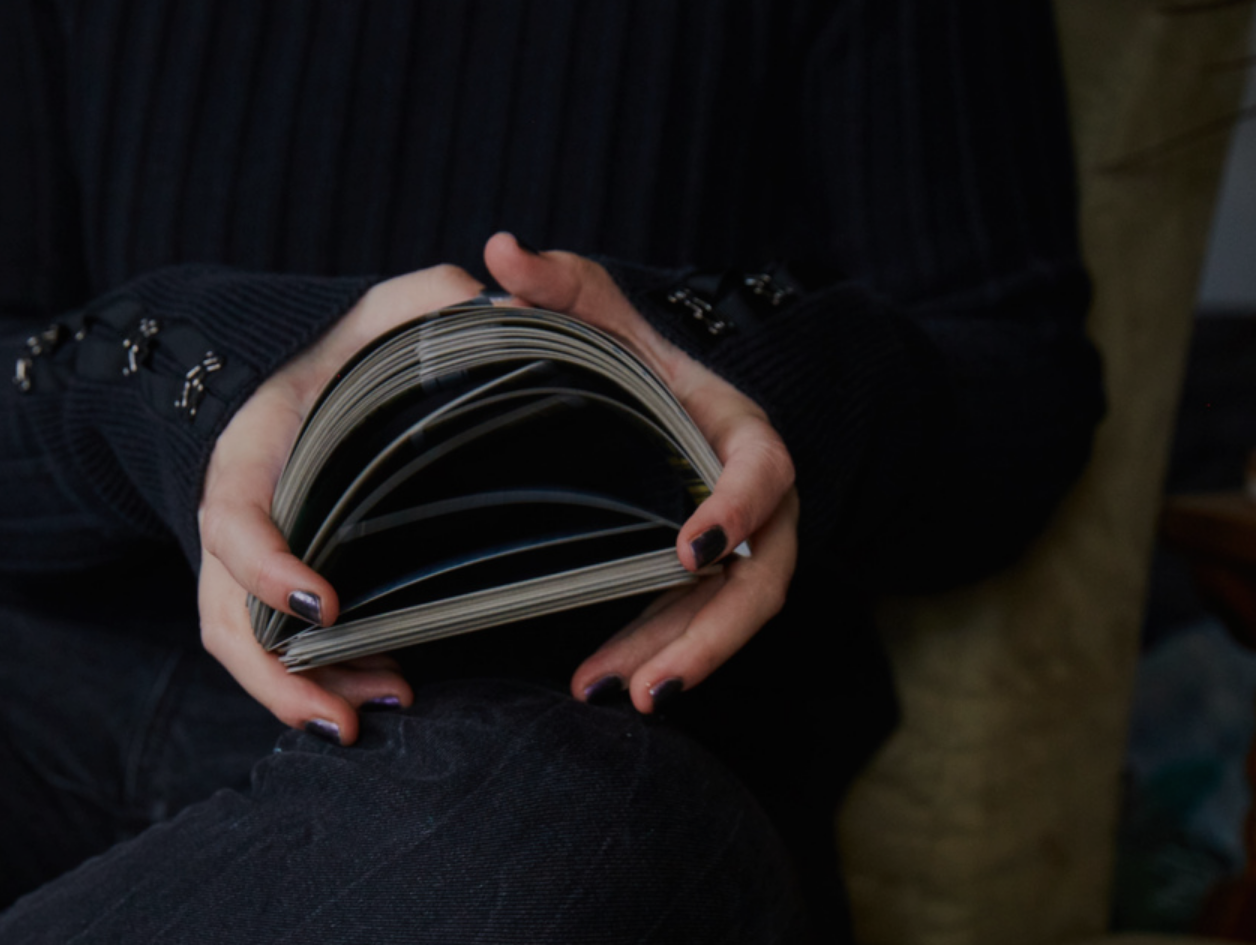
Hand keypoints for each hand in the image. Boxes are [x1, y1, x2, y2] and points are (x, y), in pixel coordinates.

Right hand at [199, 264, 485, 743]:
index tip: (327, 605)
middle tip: (346, 713)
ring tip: (358, 725)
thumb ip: (425, 301)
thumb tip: (490, 302)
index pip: (232, 515)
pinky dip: (306, 687)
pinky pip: (268, 652)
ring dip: (292, 695)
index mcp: (249, 450)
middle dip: (278, 672)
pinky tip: (366, 704)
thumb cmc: (337, 354)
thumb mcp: (375, 313)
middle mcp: (233, 516)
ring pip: (241, 647)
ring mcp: (243, 562)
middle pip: (225, 613)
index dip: (267, 566)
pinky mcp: (269, 590)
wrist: (291, 380)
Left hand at [483, 232, 799, 710]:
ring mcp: (733, 541)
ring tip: (610, 695)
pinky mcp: (700, 577)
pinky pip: (689, 623)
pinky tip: (599, 686)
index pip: (762, 468)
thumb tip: (498, 250)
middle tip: (653, 683)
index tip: (692, 550)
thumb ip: (551, 282)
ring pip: (728, 614)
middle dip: (710, 634)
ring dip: (677, 659)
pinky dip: (652, 654)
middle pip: (760, 575)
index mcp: (735, 425)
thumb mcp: (591, 304)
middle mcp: (752, 494)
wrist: (641, 386)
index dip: (738, 508)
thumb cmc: (620, 342)